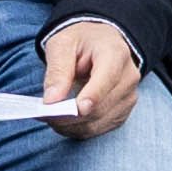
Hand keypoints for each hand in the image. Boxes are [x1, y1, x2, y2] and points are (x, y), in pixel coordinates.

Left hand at [33, 14, 142, 134]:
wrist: (99, 42)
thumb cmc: (80, 41)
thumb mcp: (62, 44)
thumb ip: (57, 71)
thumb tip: (50, 101)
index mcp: (115, 53)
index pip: (107, 79)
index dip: (92, 96)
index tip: (75, 109)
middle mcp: (128, 77)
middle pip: (100, 107)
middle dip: (70, 116)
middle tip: (43, 115)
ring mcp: (128, 96)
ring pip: (98, 123)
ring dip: (71, 126)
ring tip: (49, 117)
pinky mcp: (122, 111)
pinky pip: (99, 129)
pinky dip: (78, 129)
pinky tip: (63, 121)